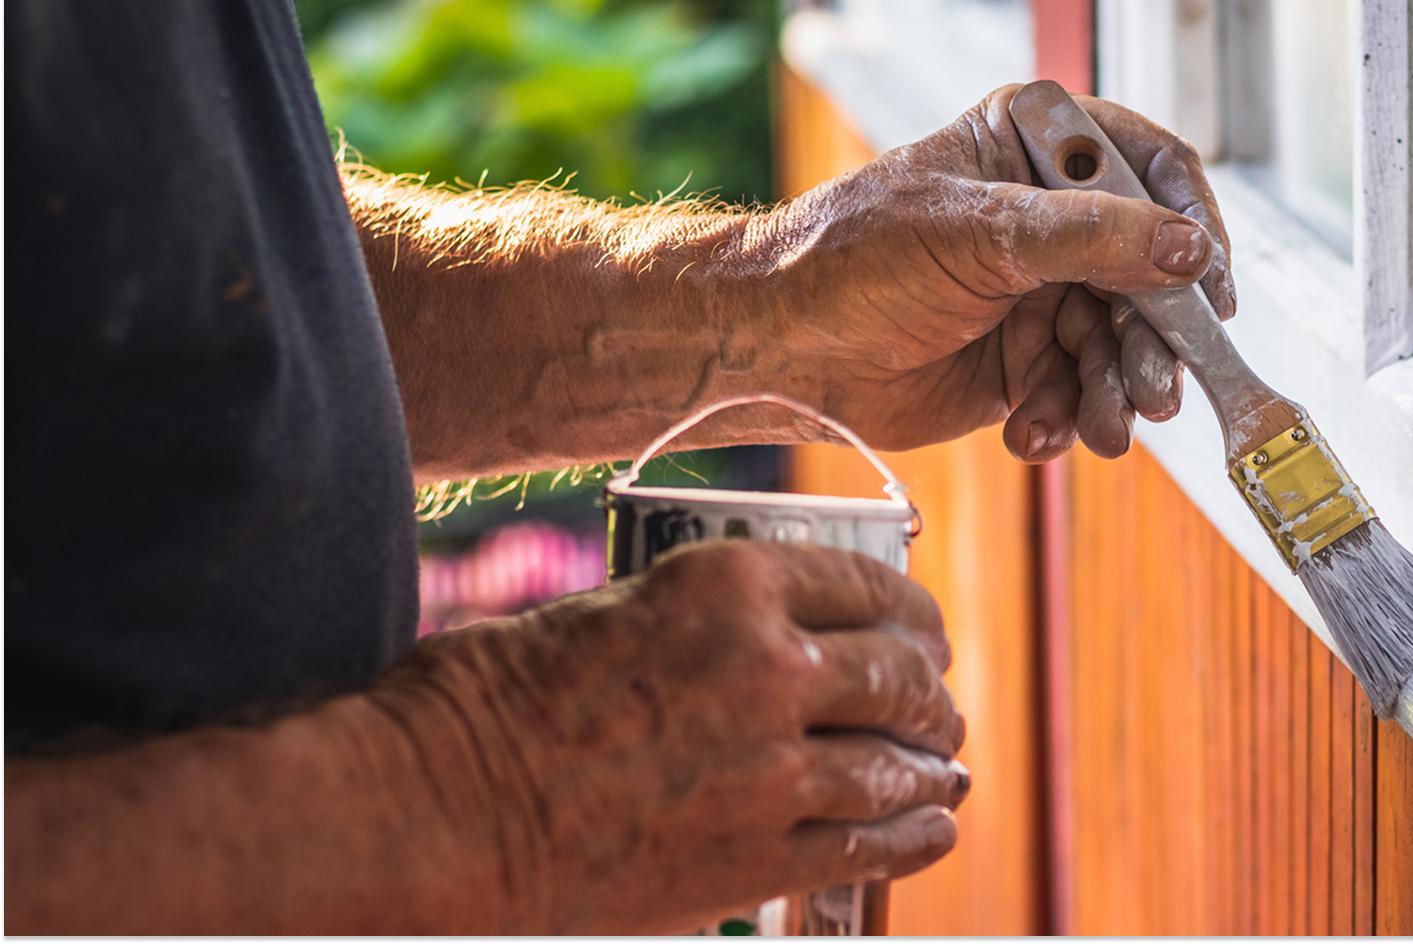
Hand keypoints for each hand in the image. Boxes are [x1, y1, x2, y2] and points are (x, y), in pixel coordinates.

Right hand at [369, 542, 966, 933]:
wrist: (439, 815)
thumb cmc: (491, 701)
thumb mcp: (610, 610)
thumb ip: (701, 620)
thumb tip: (764, 634)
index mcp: (731, 588)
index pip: (866, 586)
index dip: (910, 611)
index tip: (922, 628)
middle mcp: (769, 669)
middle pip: (896, 675)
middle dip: (928, 689)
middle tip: (935, 701)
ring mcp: (771, 772)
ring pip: (895, 763)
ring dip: (929, 763)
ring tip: (942, 766)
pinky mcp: (756, 857)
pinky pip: (868, 844)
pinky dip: (915, 834)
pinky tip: (936, 825)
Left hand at [743, 84, 1232, 460]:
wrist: (779, 349)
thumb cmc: (852, 259)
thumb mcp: (979, 233)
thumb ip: (1091, 239)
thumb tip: (1188, 250)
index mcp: (1037, 151)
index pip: (1151, 171)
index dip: (1192, 226)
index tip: (1208, 288)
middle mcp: (1050, 220)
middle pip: (1149, 274)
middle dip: (1153, 338)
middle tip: (1156, 390)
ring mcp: (1040, 293)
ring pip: (1119, 345)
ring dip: (1115, 393)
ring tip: (1101, 429)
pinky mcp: (1023, 362)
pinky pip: (1077, 393)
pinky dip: (1065, 420)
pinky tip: (1033, 435)